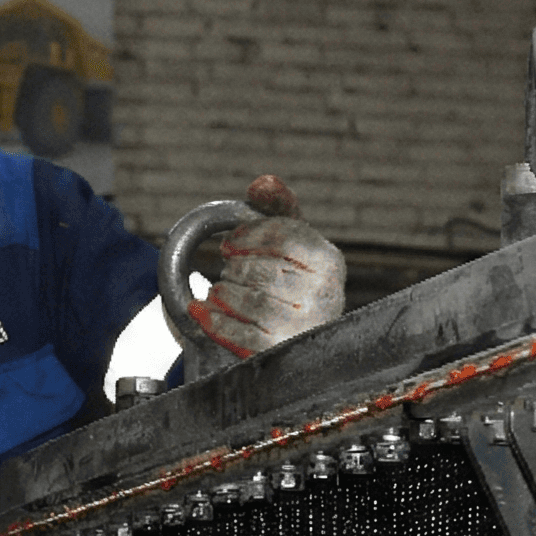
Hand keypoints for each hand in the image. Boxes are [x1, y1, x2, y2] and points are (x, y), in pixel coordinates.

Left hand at [187, 175, 345, 357]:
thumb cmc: (293, 284)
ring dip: (224, 293)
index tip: (229, 243)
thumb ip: (277, 209)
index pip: (285, 235)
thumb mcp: (291, 244)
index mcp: (329, 261)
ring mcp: (306, 326)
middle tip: (229, 272)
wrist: (302, 342)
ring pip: (250, 299)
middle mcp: (326, 295)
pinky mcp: (282, 352)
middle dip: (235, 267)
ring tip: (221, 292)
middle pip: (262, 268)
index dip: (248, 235)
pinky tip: (206, 312)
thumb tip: (263, 183)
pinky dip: (216, 321)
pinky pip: (241, 334)